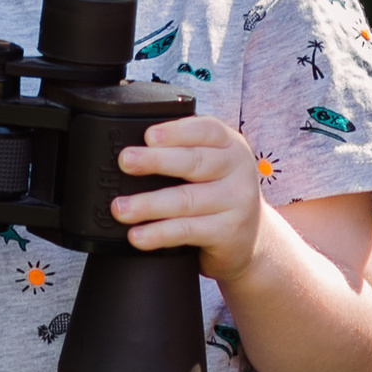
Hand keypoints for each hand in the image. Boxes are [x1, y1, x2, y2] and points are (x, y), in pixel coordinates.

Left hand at [110, 115, 262, 281]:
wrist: (251, 241)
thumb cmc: (219, 195)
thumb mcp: (214, 167)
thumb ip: (187, 153)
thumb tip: (135, 152)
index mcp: (231, 145)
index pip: (206, 130)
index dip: (176, 131)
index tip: (148, 136)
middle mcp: (238, 170)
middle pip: (194, 162)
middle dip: (155, 161)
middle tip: (125, 161)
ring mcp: (237, 202)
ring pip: (186, 200)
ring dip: (148, 204)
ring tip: (120, 208)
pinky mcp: (229, 232)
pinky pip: (188, 230)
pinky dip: (159, 233)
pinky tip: (139, 235)